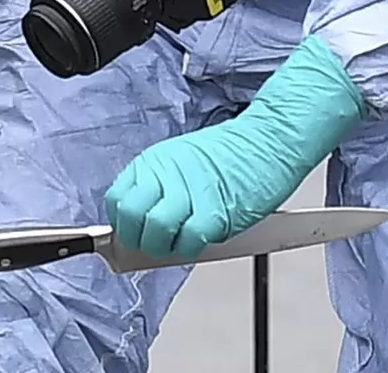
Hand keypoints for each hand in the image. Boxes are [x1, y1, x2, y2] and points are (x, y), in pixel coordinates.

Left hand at [105, 35, 365, 258]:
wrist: (270, 139)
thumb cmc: (233, 153)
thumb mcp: (183, 160)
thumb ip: (159, 189)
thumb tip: (141, 227)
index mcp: (155, 161)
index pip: (117, 200)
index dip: (123, 224)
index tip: (134, 234)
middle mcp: (166, 173)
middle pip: (130, 218)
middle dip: (139, 240)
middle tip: (156, 244)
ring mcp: (189, 191)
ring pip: (155, 232)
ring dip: (165, 247)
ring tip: (181, 242)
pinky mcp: (214, 211)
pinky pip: (189, 241)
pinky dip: (192, 248)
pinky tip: (203, 238)